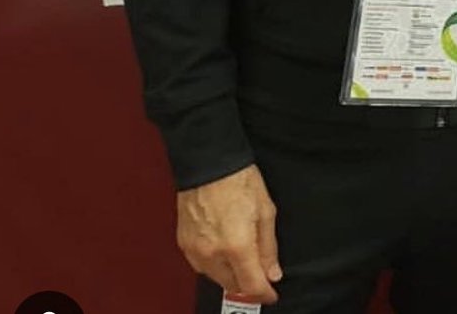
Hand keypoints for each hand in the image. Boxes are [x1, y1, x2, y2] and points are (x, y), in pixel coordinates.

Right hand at [177, 163, 281, 303]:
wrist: (209, 162)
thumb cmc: (238, 180)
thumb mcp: (266, 210)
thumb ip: (268, 247)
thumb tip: (272, 272)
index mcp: (236, 245)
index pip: (252, 285)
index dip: (264, 293)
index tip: (271, 294)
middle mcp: (213, 253)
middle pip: (233, 285)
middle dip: (248, 282)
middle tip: (260, 270)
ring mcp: (195, 250)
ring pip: (216, 277)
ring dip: (231, 274)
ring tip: (242, 254)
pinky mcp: (184, 244)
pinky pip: (201, 266)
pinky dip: (215, 264)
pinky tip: (224, 250)